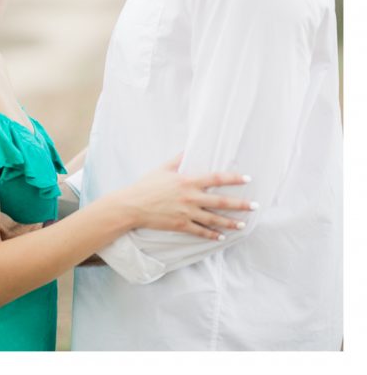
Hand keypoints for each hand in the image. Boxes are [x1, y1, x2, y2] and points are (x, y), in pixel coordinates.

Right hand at [116, 154, 254, 239]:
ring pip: (214, 219)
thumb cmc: (146, 185)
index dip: (233, 178)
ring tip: (243, 224)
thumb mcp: (162, 169)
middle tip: (255, 206)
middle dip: (240, 204)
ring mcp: (187, 213)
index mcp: (187, 181)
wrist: (132, 205)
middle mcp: (190, 198)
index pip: (216, 178)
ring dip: (230, 222)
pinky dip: (212, 235)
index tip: (247, 179)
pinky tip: (221, 237)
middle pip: (221, 202)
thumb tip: (189, 149)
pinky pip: (200, 231)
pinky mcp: (181, 225)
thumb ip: (178, 159)